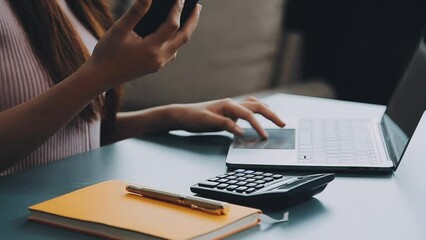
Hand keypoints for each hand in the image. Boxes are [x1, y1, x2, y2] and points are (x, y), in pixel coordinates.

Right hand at [86, 0, 201, 86]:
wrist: (100, 78)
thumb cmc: (107, 53)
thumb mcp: (119, 30)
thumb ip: (136, 12)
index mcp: (151, 49)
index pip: (172, 25)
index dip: (177, 9)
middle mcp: (160, 58)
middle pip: (184, 37)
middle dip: (192, 20)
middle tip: (198, 5)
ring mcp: (159, 64)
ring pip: (179, 45)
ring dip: (185, 30)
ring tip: (188, 16)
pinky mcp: (155, 67)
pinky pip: (172, 52)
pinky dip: (176, 39)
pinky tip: (173, 31)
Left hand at [174, 97, 285, 137]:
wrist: (182, 115)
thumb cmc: (193, 117)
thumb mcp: (207, 121)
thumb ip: (225, 124)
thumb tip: (242, 131)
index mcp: (228, 105)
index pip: (248, 114)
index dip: (258, 126)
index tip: (264, 137)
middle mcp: (232, 104)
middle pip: (257, 106)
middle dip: (271, 115)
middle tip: (283, 124)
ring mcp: (231, 108)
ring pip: (254, 105)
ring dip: (266, 111)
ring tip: (276, 119)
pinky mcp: (229, 113)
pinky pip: (248, 111)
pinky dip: (257, 114)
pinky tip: (259, 119)